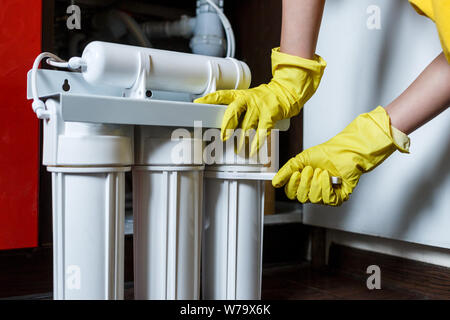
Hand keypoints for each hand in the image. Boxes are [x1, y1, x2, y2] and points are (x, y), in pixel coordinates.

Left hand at [195, 48, 325, 154]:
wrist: (285, 92)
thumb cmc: (263, 99)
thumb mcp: (247, 98)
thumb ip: (236, 110)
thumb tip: (223, 129)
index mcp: (239, 95)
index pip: (221, 95)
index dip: (209, 99)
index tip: (198, 104)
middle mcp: (248, 100)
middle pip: (234, 111)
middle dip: (227, 125)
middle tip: (223, 138)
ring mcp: (259, 107)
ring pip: (247, 126)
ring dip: (241, 141)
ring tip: (238, 149)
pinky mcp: (270, 115)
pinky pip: (261, 132)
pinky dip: (256, 144)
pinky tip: (252, 151)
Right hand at [272, 106, 409, 205]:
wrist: (345, 151)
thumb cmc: (326, 153)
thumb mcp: (301, 159)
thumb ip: (286, 171)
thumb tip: (274, 182)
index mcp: (304, 183)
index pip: (291, 193)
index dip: (292, 185)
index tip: (296, 173)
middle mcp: (313, 191)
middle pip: (301, 198)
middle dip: (305, 182)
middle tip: (311, 169)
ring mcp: (326, 195)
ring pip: (314, 199)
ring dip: (317, 182)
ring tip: (322, 171)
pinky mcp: (338, 197)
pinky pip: (327, 199)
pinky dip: (326, 186)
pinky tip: (329, 177)